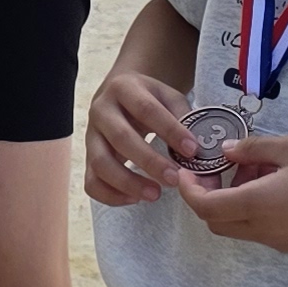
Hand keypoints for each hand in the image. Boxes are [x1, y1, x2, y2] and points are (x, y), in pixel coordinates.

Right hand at [83, 68, 200, 205]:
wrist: (118, 92)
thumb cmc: (148, 98)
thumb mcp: (167, 96)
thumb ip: (182, 116)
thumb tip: (200, 145)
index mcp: (123, 88)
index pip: (146, 109)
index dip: (170, 130)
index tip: (192, 150)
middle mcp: (101, 110)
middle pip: (121, 138)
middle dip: (149, 162)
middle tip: (174, 179)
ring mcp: (91, 135)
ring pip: (101, 162)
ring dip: (128, 183)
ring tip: (155, 194)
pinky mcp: (87, 158)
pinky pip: (91, 182)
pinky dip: (110, 195)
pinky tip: (134, 199)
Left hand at [173, 133, 287, 251]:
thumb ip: (252, 148)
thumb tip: (225, 151)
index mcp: (258, 205)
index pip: (205, 206)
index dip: (188, 190)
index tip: (186, 170)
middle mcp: (261, 229)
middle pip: (214, 221)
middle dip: (205, 195)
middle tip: (215, 167)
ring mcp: (275, 240)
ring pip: (233, 226)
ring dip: (229, 199)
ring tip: (252, 166)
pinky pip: (254, 227)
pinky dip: (248, 206)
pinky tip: (269, 180)